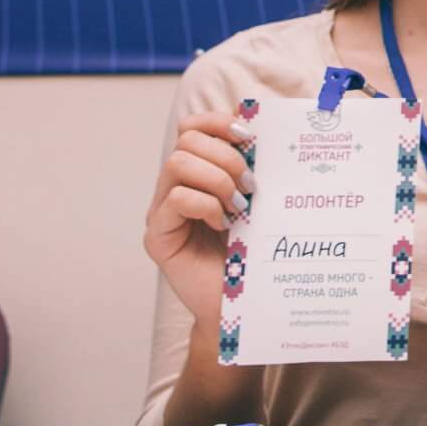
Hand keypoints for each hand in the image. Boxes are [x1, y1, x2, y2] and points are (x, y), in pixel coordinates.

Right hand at [142, 108, 254, 318]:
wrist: (240, 304)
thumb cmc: (252, 252)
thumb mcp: (257, 201)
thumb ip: (253, 169)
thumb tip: (268, 131)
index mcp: (198, 172)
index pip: (193, 126)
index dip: (219, 122)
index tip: (249, 136)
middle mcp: (174, 187)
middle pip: (186, 139)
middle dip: (225, 155)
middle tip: (250, 185)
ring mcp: (162, 211)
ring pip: (178, 163)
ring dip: (217, 179)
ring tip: (239, 205)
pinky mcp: (158, 236)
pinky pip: (176, 198)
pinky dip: (205, 205)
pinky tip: (223, 224)